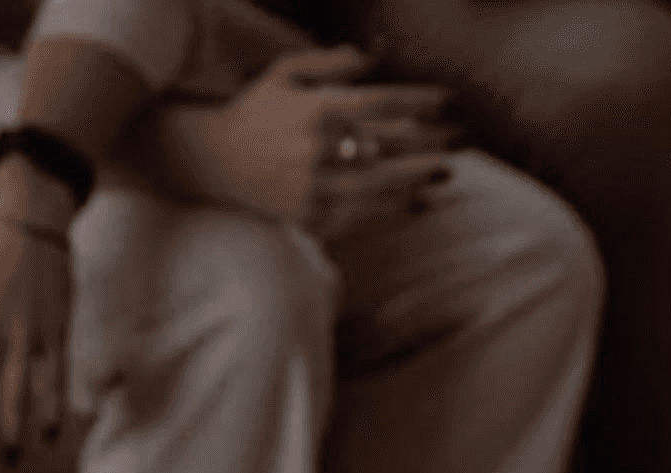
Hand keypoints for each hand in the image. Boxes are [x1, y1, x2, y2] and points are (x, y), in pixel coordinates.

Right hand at [214, 44, 460, 241]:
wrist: (211, 160)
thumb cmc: (253, 110)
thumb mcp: (286, 72)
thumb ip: (332, 63)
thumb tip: (376, 57)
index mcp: (318, 110)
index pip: (383, 103)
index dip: (420, 101)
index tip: (449, 100)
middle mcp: (319, 151)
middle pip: (389, 148)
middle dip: (428, 144)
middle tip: (459, 144)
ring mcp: (313, 188)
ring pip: (379, 186)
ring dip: (416, 182)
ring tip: (444, 178)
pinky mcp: (307, 216)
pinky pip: (359, 216)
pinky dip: (390, 211)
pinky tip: (415, 206)